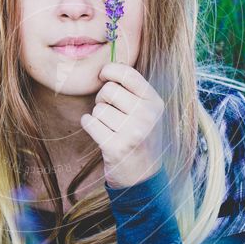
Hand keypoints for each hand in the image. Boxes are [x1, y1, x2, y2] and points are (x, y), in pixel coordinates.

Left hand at [79, 62, 165, 188]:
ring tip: (110, 127)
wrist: (142, 176)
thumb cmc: (139, 136)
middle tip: (110, 111)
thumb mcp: (147, 112)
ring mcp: (132, 133)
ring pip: (97, 109)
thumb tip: (106, 68)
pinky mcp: (116, 147)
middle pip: (108, 90)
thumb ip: (132, 90)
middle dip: (102, 99)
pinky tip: (99, 133)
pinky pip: (89, 123)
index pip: (128, 74)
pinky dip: (89, 125)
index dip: (109, 70)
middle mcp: (147, 116)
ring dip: (97, 116)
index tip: (103, 75)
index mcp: (155, 103)